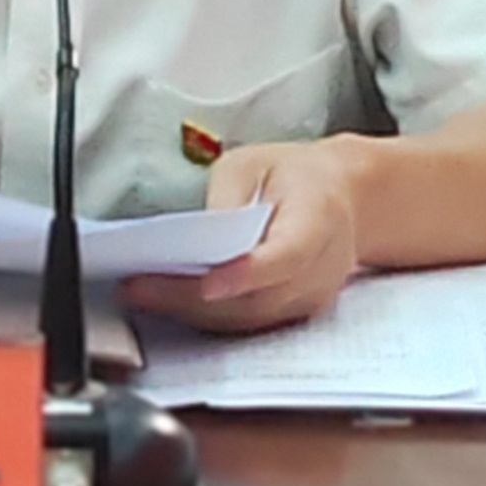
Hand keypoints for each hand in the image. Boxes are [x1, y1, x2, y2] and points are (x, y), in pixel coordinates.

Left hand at [120, 137, 358, 333]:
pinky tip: (170, 302)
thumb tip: (200, 233)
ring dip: (192, 312)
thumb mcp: (256, 161)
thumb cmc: (296, 176)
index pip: (285, 256)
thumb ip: (229, 193)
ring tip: (142, 294)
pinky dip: (208, 316)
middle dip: (193, 298)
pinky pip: (249, 324)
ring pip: (248, 319)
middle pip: (256, 298)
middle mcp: (320, 270)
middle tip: (140, 286)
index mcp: (318, 218)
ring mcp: (310, 300)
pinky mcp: (294, 315)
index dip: (246, 274)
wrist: (345, 199)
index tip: (208, 282)